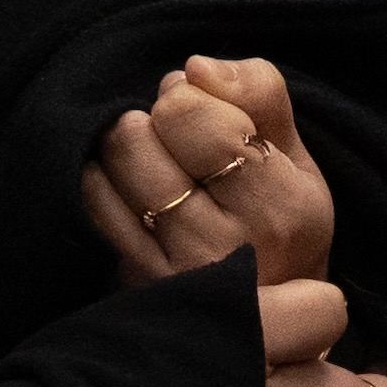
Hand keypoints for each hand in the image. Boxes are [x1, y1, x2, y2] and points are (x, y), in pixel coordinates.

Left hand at [87, 56, 326, 289]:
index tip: (205, 114)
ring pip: (108, 167)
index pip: (190, 116)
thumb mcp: (295, 155)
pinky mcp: (135, 286)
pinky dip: (104, 182)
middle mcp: (223, 249)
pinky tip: (137, 193)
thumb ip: (260, 92)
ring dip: (127, 150)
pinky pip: (91, 206)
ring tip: (160, 166)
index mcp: (279, 210)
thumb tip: (195, 68)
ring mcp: (172, 274)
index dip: (186, 98)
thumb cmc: (279, 220)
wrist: (269, 318)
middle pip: (136, 136)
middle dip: (153, 121)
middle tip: (180, 141)